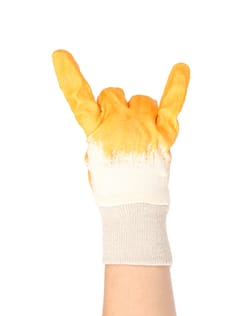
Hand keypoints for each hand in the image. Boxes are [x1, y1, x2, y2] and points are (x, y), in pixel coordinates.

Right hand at [52, 49, 189, 206]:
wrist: (134, 208)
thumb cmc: (112, 188)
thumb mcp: (95, 162)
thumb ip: (100, 139)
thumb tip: (111, 127)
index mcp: (97, 133)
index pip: (78, 99)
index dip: (69, 76)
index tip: (60, 55)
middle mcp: (119, 123)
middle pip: (114, 93)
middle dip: (114, 106)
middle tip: (120, 129)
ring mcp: (143, 126)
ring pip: (142, 99)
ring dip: (139, 111)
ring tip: (141, 134)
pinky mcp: (163, 134)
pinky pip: (172, 104)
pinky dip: (177, 86)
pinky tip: (181, 68)